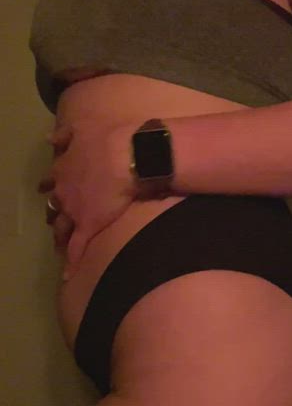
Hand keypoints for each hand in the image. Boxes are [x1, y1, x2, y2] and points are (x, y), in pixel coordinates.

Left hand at [38, 118, 137, 279]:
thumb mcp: (82, 129)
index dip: (50, 186)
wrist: (129, 156)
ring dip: (59, 236)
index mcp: (63, 168)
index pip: (52, 180)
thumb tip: (48, 139)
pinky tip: (67, 276)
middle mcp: (64, 190)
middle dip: (54, 213)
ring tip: (58, 245)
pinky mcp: (87, 226)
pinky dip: (71, 262)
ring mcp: (74, 210)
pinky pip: (76, 247)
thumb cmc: (110, 139)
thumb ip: (64, 135)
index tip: (47, 189)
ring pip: (62, 227)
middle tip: (54, 220)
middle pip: (54, 206)